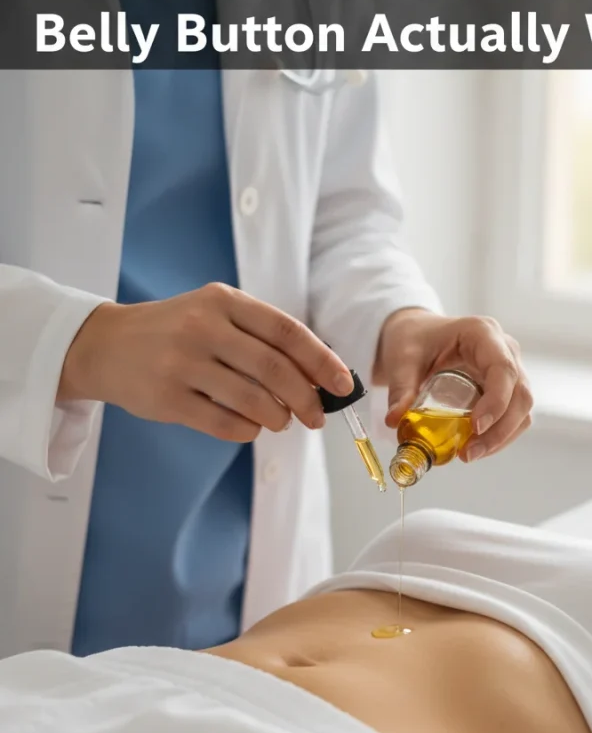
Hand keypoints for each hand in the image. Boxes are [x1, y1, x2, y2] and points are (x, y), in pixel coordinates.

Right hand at [57, 283, 354, 441]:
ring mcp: (182, 363)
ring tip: (282, 422)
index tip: (342, 384)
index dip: (320, 360)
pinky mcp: (167, 398)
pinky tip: (251, 428)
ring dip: (278, 417)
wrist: (107, 345)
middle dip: (306, 398)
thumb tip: (319, 375)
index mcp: (223, 301)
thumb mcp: (216, 315)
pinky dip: (248, 431)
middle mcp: (202, 327)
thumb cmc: (177, 331)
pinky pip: (224, 423)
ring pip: (251, 399)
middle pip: (273, 368)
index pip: (286, 331)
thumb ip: (262, 338)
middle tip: (317, 416)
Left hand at [374, 309, 532, 461]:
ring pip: (522, 408)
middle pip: (520, 394)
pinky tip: (475, 448)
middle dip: (500, 429)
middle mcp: (504, 349)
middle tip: (468, 453)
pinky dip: (499, 435)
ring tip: (468, 455)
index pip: (503, 369)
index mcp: (482, 333)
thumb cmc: (414, 339)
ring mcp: (510, 368)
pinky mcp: (505, 387)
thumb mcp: (402, 359)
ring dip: (501, 437)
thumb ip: (400, 388)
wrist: (418, 335)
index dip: (496, 402)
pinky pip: (514, 415)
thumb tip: (394, 421)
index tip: (475, 427)